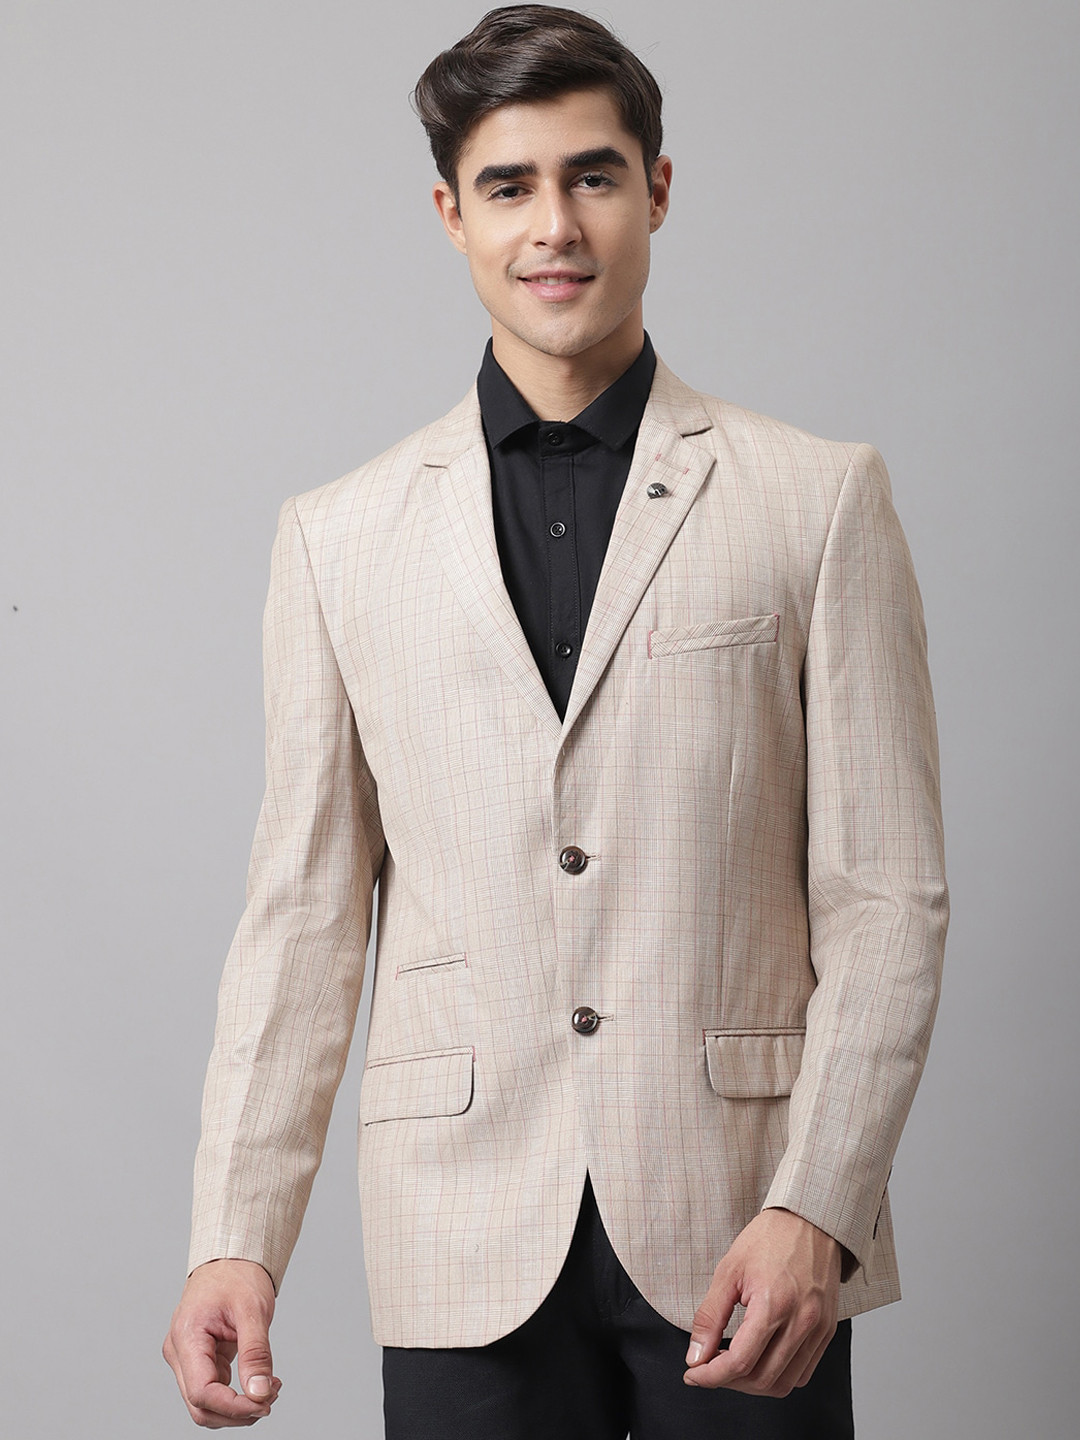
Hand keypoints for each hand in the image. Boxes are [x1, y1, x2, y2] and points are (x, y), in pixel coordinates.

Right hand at [163, 1258, 281, 1426]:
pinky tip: (260, 1383)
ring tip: (270, 1389)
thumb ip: (256, 1354)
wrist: (230, 1258)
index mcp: (186, 1337)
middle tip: (271, 1397)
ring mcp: (187, 1358)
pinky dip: (237, 1395)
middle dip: (237, 1412)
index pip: (202, 1392)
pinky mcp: (199, 1360)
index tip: (264, 1403)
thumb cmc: (237, 1275)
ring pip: (206, 1404)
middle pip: (200, 1406)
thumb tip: (260, 1393)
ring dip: (238, 1407)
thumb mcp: (253, 1310)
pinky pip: (214, 1390)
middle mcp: (179, 1352)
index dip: (233, 1406)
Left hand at [682, 1208, 840, 1397]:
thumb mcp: (728, 1271)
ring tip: (732, 1364)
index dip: (711, 1376)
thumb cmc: (769, 1239)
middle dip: (728, 1381)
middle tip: (708, 1366)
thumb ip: (709, 1317)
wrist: (809, 1220)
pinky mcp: (827, 1331)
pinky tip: (760, 1358)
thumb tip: (695, 1356)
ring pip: (784, 1384)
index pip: (740, 1362)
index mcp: (774, 1304)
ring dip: (753, 1383)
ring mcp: (818, 1330)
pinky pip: (803, 1373)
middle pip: (762, 1380)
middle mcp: (801, 1322)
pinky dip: (778, 1376)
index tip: (693, 1374)